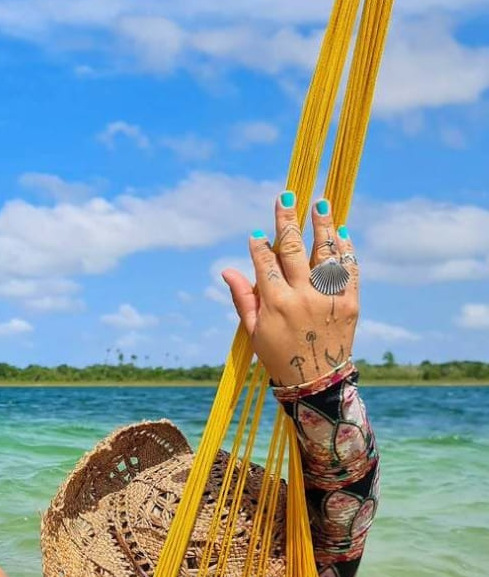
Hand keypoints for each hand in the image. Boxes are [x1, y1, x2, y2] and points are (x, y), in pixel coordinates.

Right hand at [221, 193, 358, 387]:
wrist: (316, 381)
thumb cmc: (278, 356)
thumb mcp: (253, 331)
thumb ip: (243, 297)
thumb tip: (227, 270)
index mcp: (276, 304)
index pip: (266, 263)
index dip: (260, 246)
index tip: (257, 234)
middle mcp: (303, 297)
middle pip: (295, 249)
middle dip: (288, 220)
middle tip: (287, 195)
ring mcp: (329, 299)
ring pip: (326, 254)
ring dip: (323, 226)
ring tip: (322, 204)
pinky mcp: (350, 304)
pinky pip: (349, 271)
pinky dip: (345, 251)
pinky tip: (342, 233)